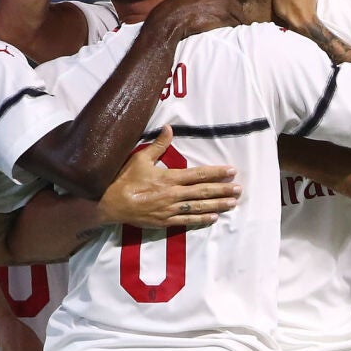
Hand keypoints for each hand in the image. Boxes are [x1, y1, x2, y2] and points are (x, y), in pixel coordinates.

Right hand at [98, 128, 240, 227]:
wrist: (110, 203)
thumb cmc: (124, 179)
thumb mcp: (141, 158)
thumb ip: (158, 145)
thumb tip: (169, 129)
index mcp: (170, 178)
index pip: (199, 174)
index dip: (216, 173)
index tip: (231, 171)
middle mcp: (173, 194)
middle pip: (203, 191)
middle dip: (223, 190)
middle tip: (239, 189)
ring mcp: (170, 209)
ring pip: (199, 207)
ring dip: (217, 204)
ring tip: (233, 203)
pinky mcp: (165, 221)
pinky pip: (187, 220)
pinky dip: (201, 219)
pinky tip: (214, 218)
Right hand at [146, 0, 243, 39]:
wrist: (171, 18)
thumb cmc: (176, 7)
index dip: (232, 3)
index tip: (229, 12)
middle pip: (238, 4)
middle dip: (235, 14)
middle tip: (230, 23)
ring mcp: (225, 4)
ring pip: (239, 16)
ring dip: (234, 24)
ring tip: (228, 31)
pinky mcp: (225, 17)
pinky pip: (236, 25)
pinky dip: (233, 31)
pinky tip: (226, 35)